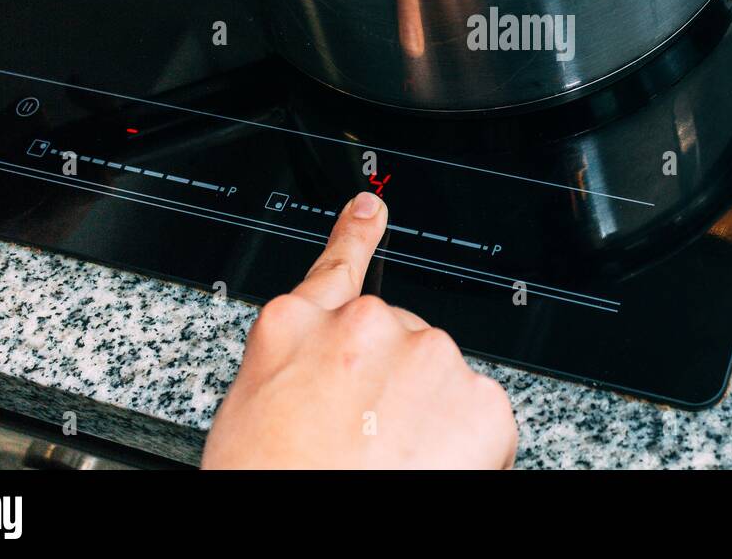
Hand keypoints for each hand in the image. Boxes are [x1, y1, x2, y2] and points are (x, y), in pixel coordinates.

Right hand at [202, 192, 517, 468]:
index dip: (357, 234)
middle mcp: (363, 326)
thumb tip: (319, 373)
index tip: (372, 206)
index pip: (336, 266)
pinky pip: (480, 414)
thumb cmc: (270, 482)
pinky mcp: (477, 396)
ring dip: (429, 412)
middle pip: (396, 339)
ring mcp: (425, 355)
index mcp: (294, 328)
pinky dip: (467, 445)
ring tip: (393, 462)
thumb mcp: (252, 411)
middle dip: (392, 383)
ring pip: (439, 377)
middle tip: (367, 438)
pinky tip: (432, 467)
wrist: (310, 531)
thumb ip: (294, 364)